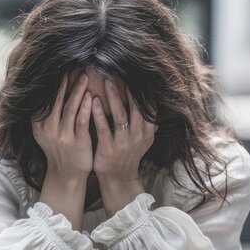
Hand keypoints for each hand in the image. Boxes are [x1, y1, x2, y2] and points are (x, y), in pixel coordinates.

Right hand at [34, 73, 92, 228]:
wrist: (66, 174)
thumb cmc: (60, 149)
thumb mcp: (46, 132)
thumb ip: (48, 113)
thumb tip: (51, 91)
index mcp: (39, 124)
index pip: (45, 99)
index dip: (52, 85)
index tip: (59, 69)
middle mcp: (48, 128)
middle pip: (56, 100)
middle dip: (64, 83)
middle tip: (72, 67)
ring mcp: (62, 135)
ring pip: (70, 108)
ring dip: (76, 91)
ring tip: (83, 76)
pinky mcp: (77, 141)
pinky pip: (81, 121)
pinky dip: (85, 108)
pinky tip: (90, 96)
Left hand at [91, 80, 156, 215]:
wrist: (118, 177)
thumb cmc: (128, 153)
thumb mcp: (143, 138)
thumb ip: (148, 122)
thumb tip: (156, 100)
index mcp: (147, 131)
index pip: (148, 106)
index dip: (141, 90)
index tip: (134, 73)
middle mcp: (138, 135)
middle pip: (136, 107)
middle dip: (128, 89)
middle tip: (119, 72)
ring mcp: (124, 142)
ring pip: (120, 115)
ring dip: (113, 97)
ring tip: (106, 81)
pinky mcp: (108, 148)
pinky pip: (104, 127)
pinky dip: (98, 113)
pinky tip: (93, 101)